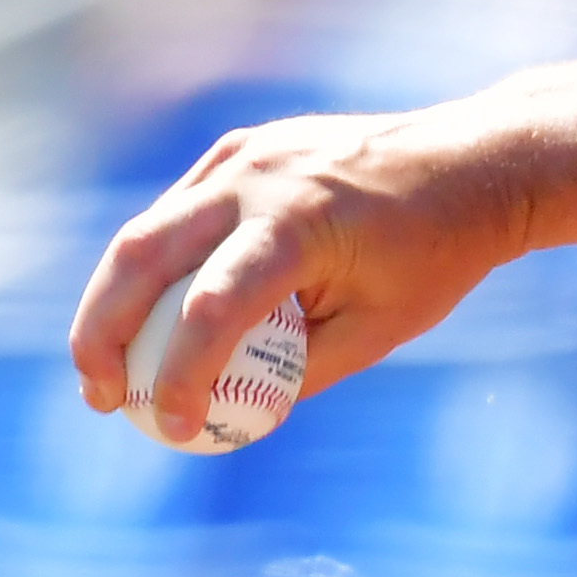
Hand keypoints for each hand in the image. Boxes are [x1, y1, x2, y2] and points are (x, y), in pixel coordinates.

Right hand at [66, 38, 576, 441]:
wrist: (475, 164)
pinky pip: (179, 211)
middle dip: (103, 335)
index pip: (212, 309)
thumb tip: (233, 418)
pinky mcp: (240, 148)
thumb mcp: (381, 327)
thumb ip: (304, 370)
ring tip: (107, 368)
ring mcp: (243, 155)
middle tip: (100, 398)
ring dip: (113, 301)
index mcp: (300, 225)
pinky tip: (151, 314)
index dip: (180, 375)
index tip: (172, 427)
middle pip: (141, 259)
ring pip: (147, 233)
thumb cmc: (439, 254)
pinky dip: (155, 264)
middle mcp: (258, 179)